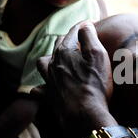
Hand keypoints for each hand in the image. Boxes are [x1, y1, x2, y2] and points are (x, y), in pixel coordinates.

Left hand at [35, 21, 116, 137]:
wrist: (83, 114)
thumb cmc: (94, 84)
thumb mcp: (97, 55)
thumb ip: (89, 36)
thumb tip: (85, 24)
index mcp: (65, 51)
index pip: (73, 32)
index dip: (82, 26)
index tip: (90, 23)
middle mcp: (53, 64)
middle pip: (58, 46)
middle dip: (68, 39)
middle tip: (78, 39)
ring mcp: (50, 81)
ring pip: (43, 64)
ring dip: (50, 59)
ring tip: (57, 60)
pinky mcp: (49, 97)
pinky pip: (39, 89)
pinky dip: (41, 86)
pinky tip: (43, 87)